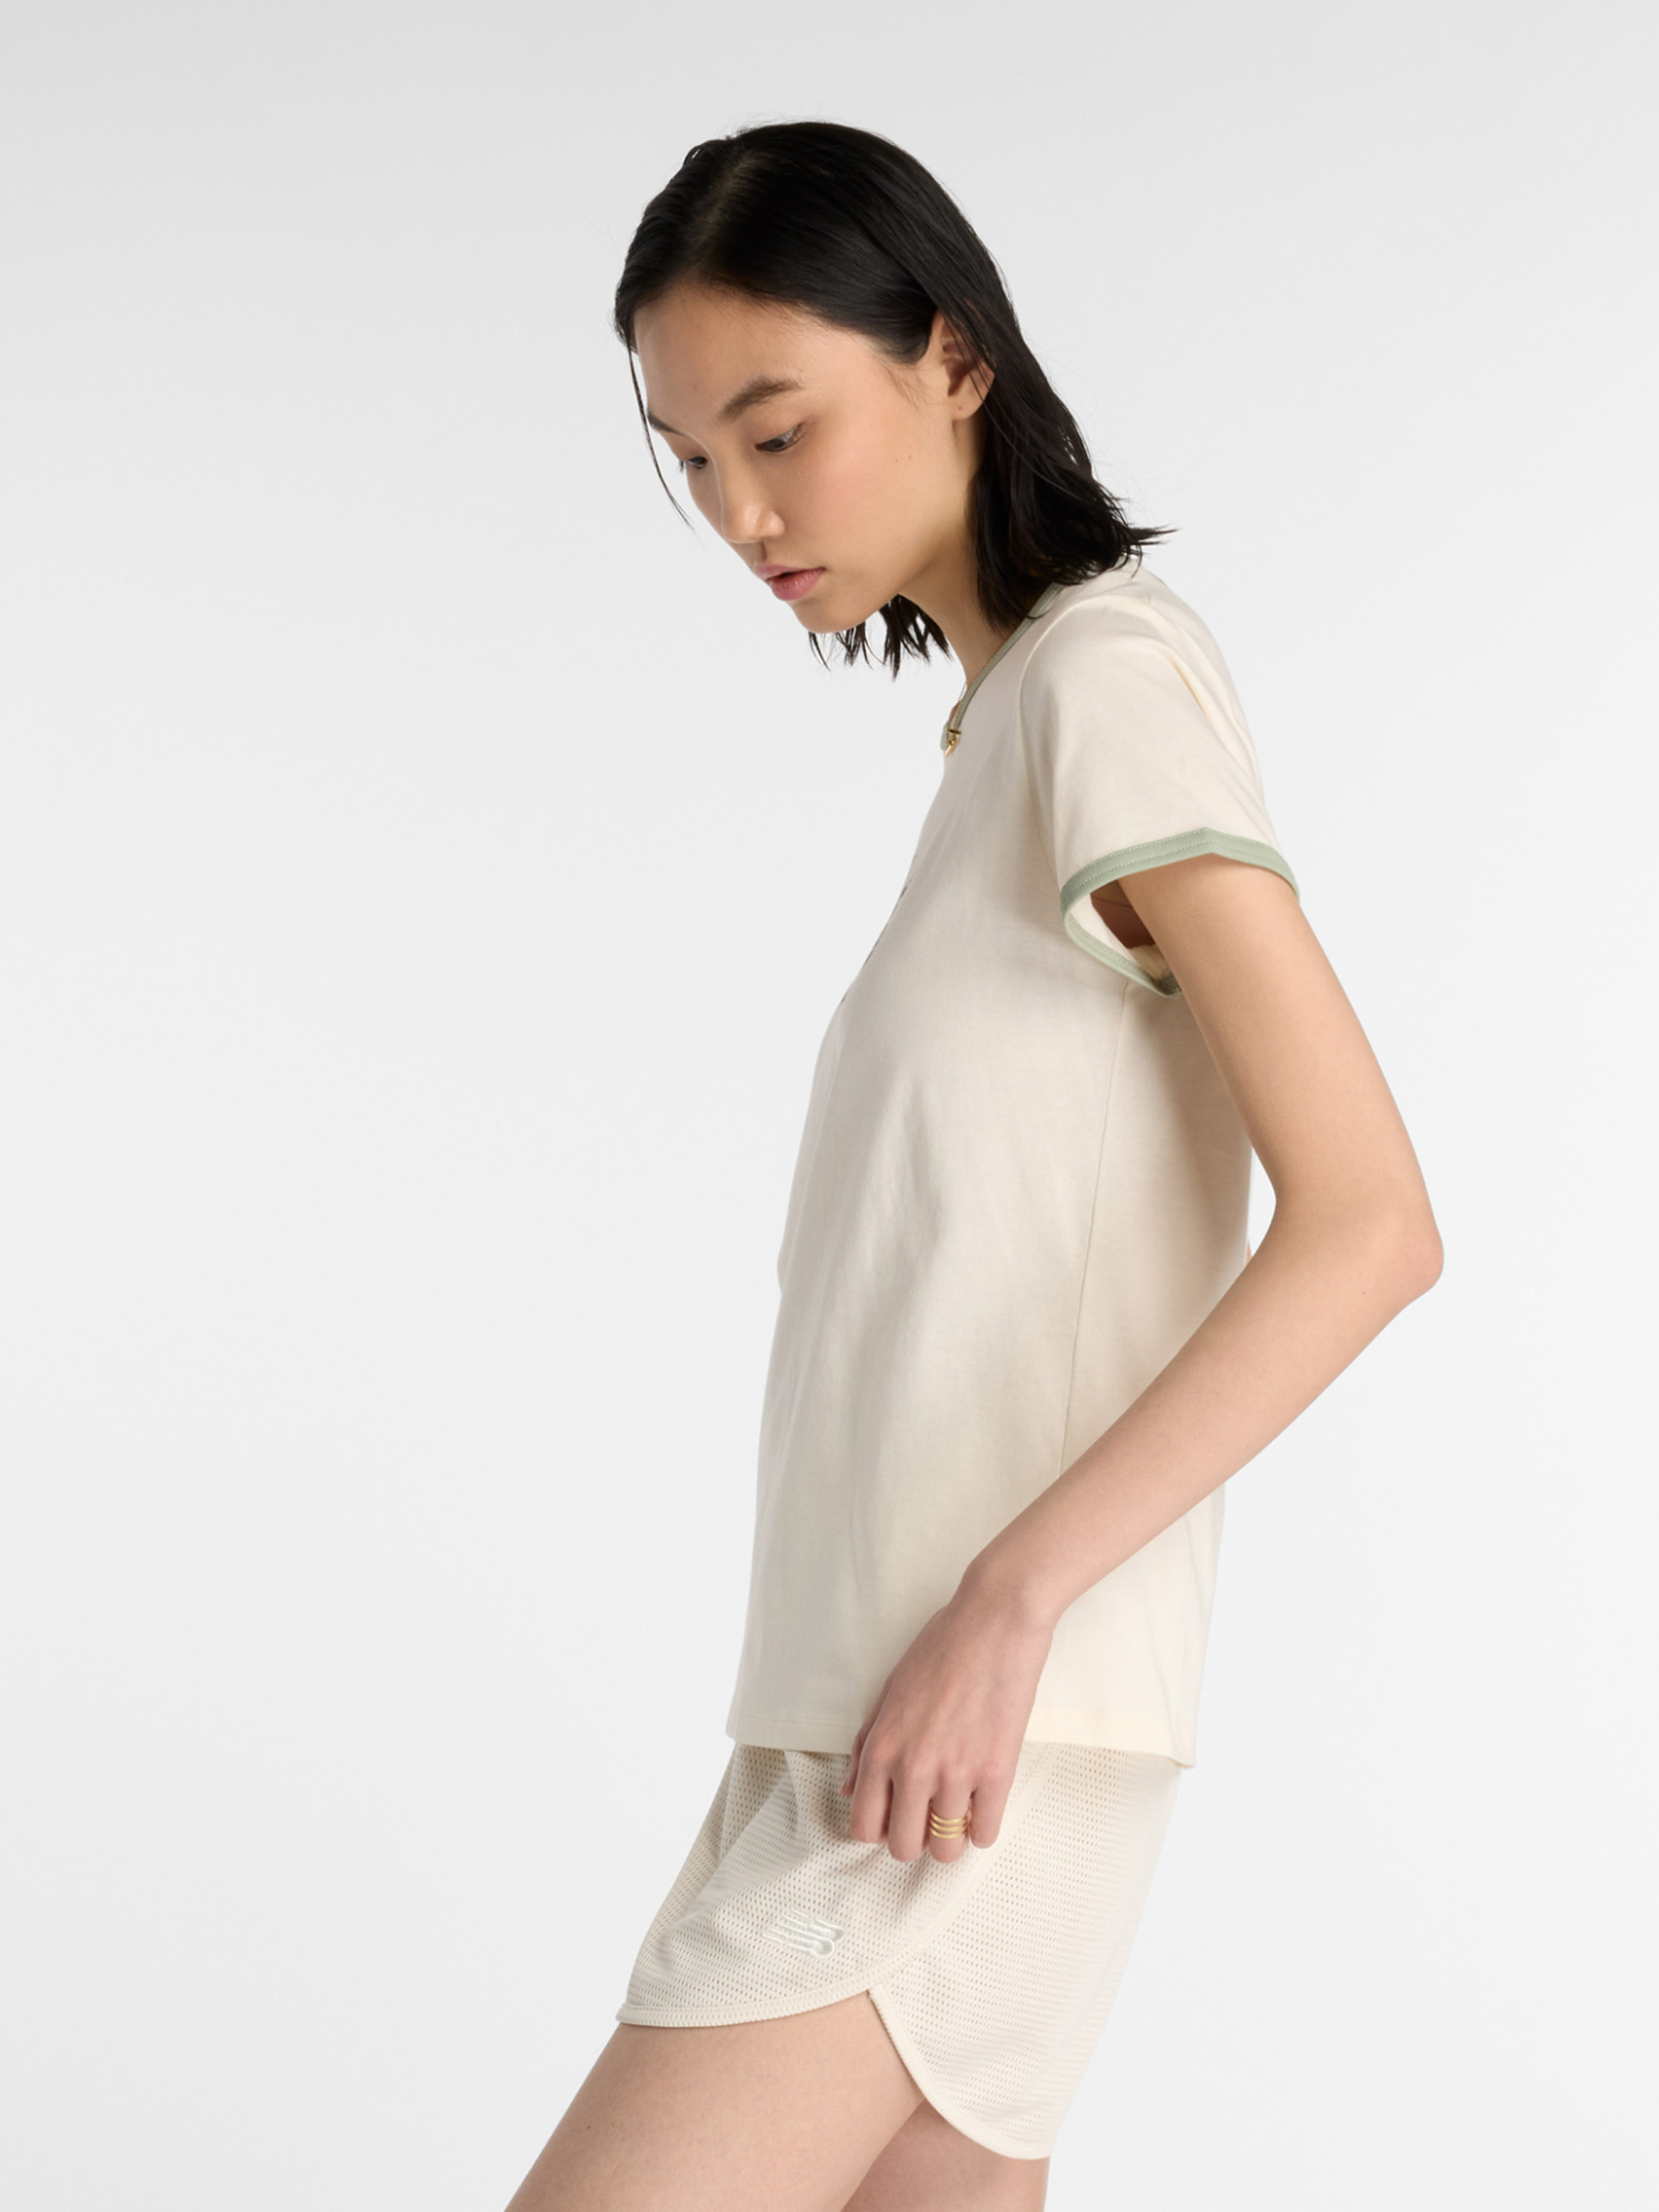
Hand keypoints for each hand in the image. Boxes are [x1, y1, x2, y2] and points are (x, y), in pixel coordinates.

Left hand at [838, 1578, 1054, 1864]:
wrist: (995, 1622)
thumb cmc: (942, 1647)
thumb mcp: (889, 1691)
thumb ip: (864, 1743)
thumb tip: (848, 1789)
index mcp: (881, 1747)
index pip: (864, 1826)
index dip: (880, 1829)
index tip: (896, 1817)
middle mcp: (913, 1768)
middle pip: (905, 1847)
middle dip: (916, 1838)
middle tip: (929, 1815)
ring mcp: (956, 1773)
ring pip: (947, 1850)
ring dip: (952, 1836)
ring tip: (959, 1808)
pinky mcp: (998, 1773)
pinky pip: (985, 1834)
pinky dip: (983, 1828)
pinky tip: (983, 1803)